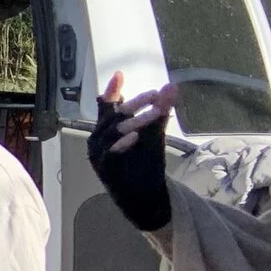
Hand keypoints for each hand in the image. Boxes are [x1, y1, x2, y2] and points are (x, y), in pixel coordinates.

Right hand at [88, 69, 176, 231]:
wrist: (145, 195)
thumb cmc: (145, 163)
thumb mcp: (154, 133)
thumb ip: (160, 110)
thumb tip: (172, 86)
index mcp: (107, 129)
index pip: (106, 106)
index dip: (112, 91)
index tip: (119, 75)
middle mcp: (98, 140)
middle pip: (112, 116)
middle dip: (134, 104)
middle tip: (155, 95)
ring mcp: (99, 155)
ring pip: (112, 132)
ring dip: (134, 122)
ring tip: (155, 113)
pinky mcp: (105, 170)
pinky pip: (110, 154)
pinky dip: (122, 144)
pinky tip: (137, 137)